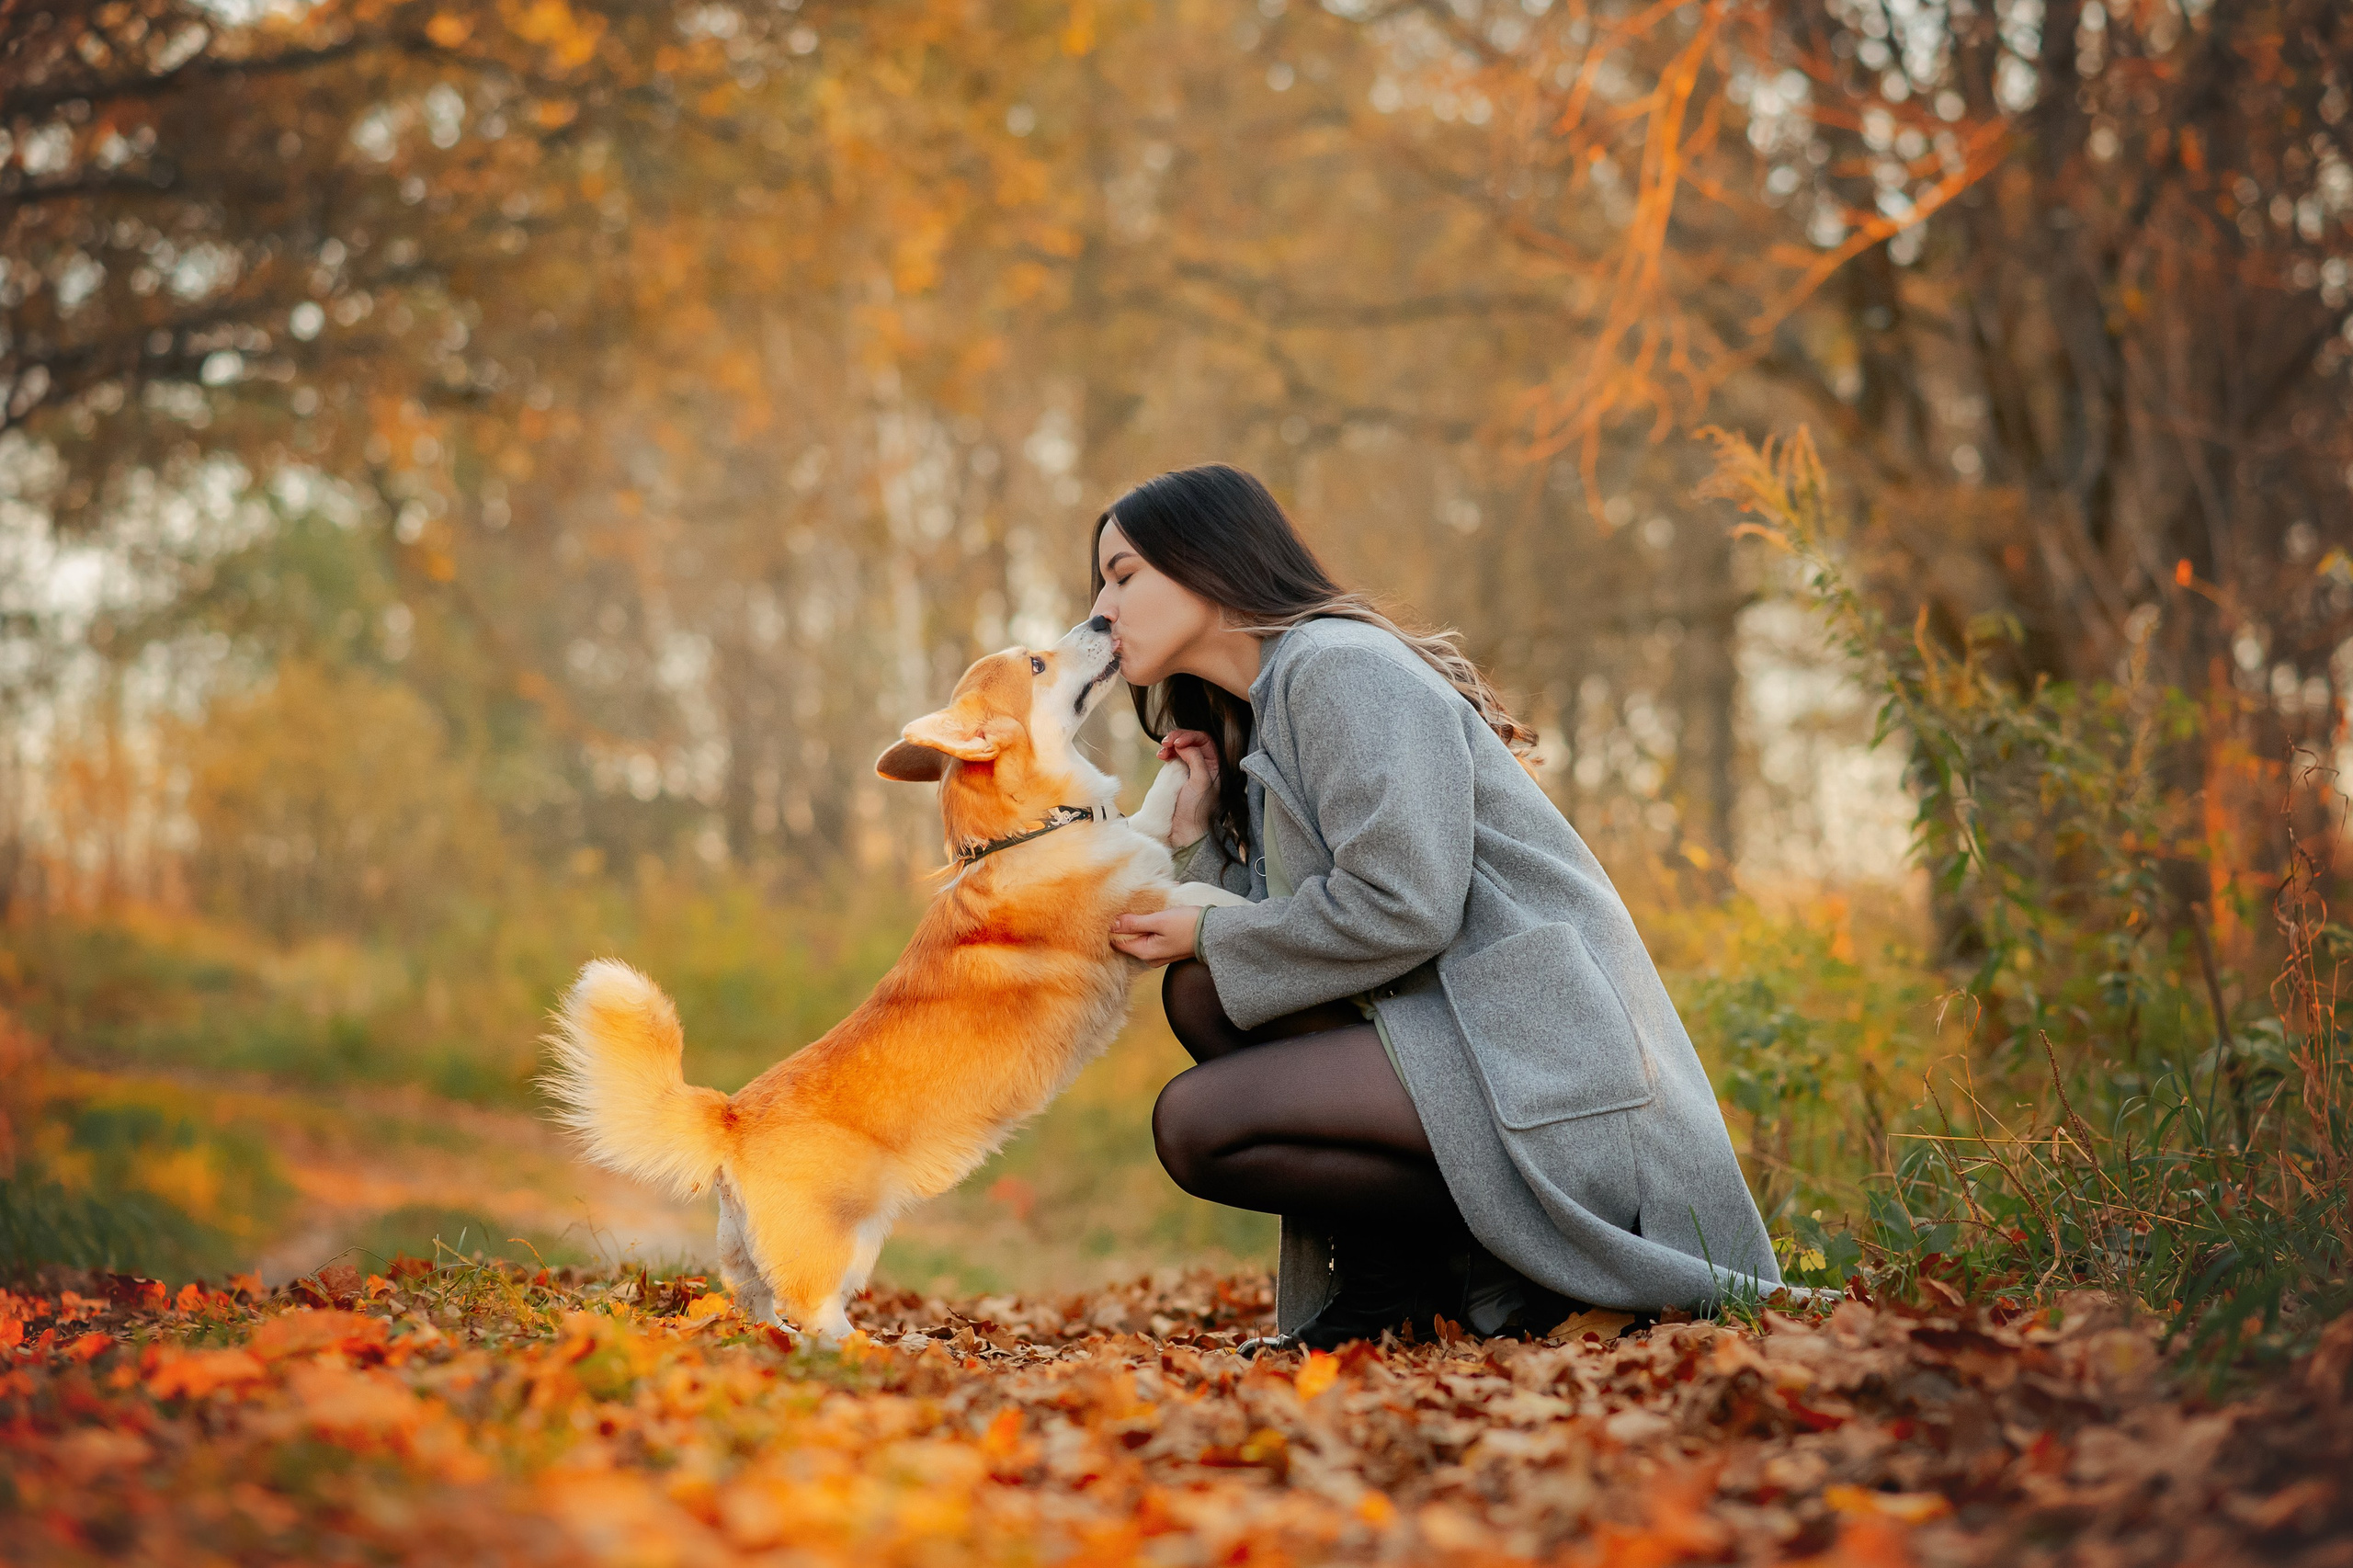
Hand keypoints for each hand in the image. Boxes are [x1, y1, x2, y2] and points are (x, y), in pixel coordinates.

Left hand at [1110, 906, 1199, 966]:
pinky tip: (1157, 911)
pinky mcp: (1167, 947)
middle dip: (1128, 922)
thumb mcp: (1159, 921)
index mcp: (1145, 953)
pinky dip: (1151, 923)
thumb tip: (1112, 924)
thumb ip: (1134, 923)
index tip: (1114, 912)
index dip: (1114, 927)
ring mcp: (1159, 953)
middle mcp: (1150, 957)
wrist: (1214, 932)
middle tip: (1131, 905)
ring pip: (1141, 935)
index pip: (1118, 942)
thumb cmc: (1187, 925)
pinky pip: (1152, 935)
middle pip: (1129, 939)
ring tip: (1145, 905)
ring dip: (1141, 921)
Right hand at [1158, 728, 1219, 847]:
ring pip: (1180, 747)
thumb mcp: (1201, 781)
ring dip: (1170, 744)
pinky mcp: (1177, 774)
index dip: (1191, 737)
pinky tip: (1160, 756)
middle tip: (1166, 742)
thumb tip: (1183, 745)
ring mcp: (1189, 769)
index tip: (1178, 743)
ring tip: (1162, 750)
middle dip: (1178, 738)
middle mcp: (1204, 764)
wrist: (1183, 828)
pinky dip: (1166, 753)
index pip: (1204, 740)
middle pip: (1191, 741)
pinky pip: (1172, 757)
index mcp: (1215, 765)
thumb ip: (1196, 759)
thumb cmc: (1197, 808)